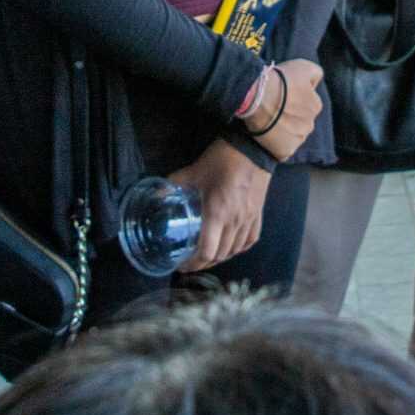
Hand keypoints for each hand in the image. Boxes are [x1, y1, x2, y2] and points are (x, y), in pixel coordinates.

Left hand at [170, 141, 269, 272]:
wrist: (253, 148)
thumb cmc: (222, 160)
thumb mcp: (193, 171)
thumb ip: (173, 184)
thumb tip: (156, 195)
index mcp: (217, 214)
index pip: (207, 251)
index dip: (194, 264)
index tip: (182, 265)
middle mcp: (234, 222)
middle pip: (220, 255)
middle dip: (204, 263)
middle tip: (190, 262)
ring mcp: (248, 219)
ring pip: (235, 250)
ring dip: (221, 257)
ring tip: (208, 256)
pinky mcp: (258, 214)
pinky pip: (250, 240)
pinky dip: (239, 248)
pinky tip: (231, 247)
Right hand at [247, 59, 322, 160]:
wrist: (255, 97)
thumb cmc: (278, 80)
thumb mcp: (303, 66)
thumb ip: (316, 73)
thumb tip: (316, 83)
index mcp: (316, 106)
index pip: (307, 104)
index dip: (293, 99)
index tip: (281, 96)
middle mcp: (310, 125)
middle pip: (300, 122)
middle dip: (290, 116)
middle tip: (273, 108)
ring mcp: (297, 140)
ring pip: (292, 136)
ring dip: (283, 130)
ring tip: (267, 121)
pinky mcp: (284, 152)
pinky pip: (282, 150)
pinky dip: (276, 145)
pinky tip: (266, 134)